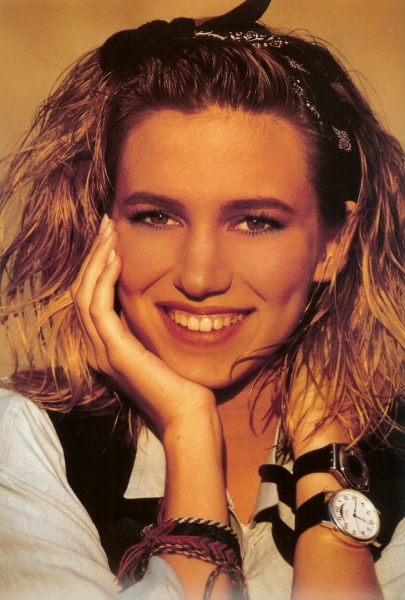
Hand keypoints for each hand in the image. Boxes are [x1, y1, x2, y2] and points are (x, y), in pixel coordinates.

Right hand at [70, 216, 215, 434]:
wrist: (187, 412)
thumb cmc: (181, 379)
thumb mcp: (157, 341)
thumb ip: (144, 321)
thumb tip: (150, 290)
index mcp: (103, 345)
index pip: (88, 296)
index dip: (95, 264)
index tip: (110, 236)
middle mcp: (94, 348)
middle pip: (80, 290)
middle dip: (92, 254)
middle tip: (106, 224)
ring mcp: (100, 351)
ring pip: (83, 294)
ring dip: (95, 259)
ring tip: (109, 232)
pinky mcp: (114, 351)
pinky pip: (98, 306)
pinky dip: (103, 279)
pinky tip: (115, 258)